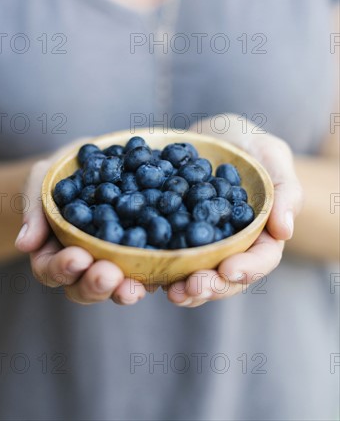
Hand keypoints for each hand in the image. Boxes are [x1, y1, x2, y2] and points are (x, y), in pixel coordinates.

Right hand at [15, 139, 146, 305]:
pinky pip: (146, 273)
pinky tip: (164, 274)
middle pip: (83, 288)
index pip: (51, 270)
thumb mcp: (41, 182)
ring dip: (124, 290)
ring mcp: (110, 264)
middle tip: (108, 274)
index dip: (62, 268)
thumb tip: (25, 244)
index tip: (77, 257)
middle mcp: (82, 266)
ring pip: (115, 288)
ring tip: (136, 286)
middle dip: (95, 284)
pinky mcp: (138, 257)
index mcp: (52, 253)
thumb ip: (34, 209)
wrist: (91, 164)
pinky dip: (155, 276)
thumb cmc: (59, 174)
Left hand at [166, 113, 303, 306]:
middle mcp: (230, 247)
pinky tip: (143, 274)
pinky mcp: (172, 236)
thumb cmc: (251, 146)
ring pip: (195, 275)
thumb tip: (285, 231)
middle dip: (209, 286)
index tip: (229, 269)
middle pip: (225, 277)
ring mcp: (200, 245)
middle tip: (191, 287)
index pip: (261, 259)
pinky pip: (165, 256)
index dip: (247, 268)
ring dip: (183, 288)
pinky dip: (155, 269)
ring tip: (170, 292)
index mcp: (259, 234)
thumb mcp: (272, 156)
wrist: (214, 137)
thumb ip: (285, 191)